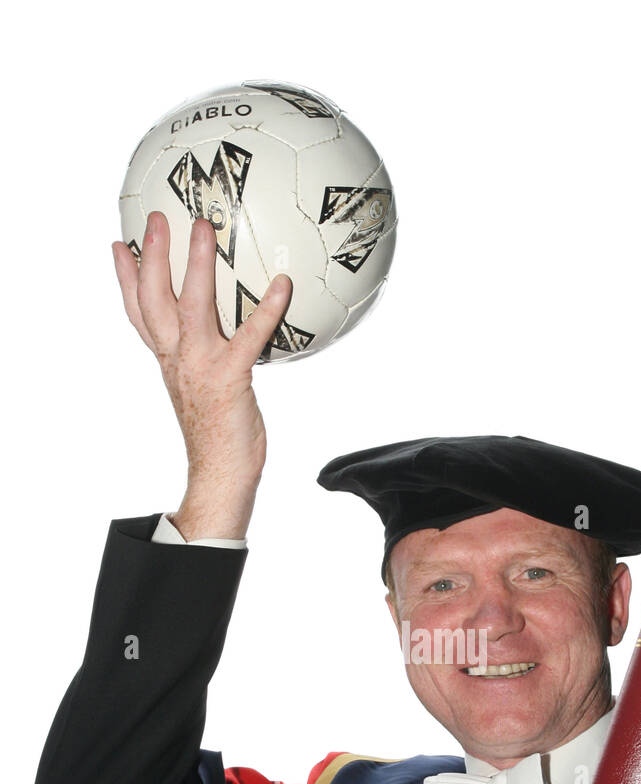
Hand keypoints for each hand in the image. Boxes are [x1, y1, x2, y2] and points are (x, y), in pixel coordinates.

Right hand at [112, 211, 292, 537]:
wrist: (220, 474)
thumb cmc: (219, 435)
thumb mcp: (202, 390)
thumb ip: (205, 360)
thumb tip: (227, 340)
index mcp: (168, 361)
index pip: (139, 313)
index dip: (126, 279)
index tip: (121, 245)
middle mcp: (177, 358)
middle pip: (153, 299)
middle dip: (152, 255)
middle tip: (155, 217)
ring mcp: (200, 366)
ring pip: (190, 305)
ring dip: (195, 264)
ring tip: (204, 228)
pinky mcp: (229, 378)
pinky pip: (249, 335)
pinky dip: (267, 308)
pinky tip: (283, 284)